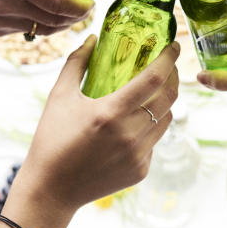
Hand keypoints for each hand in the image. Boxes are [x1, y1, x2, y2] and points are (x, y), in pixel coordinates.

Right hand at [0, 0, 92, 35]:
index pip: (59, 4)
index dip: (81, 6)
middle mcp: (9, 7)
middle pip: (57, 21)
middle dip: (77, 14)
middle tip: (86, 1)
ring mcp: (1, 22)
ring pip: (45, 30)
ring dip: (62, 21)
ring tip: (70, 6)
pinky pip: (28, 30)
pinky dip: (42, 23)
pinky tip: (44, 9)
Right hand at [16, 36, 180, 211]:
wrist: (52, 189)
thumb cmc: (52, 139)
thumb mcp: (59, 96)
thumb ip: (76, 63)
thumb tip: (93, 38)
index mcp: (111, 112)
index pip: (154, 78)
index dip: (169, 58)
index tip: (174, 46)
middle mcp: (130, 134)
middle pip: (169, 98)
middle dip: (173, 77)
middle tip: (167, 66)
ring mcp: (138, 155)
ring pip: (166, 119)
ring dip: (164, 103)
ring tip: (152, 93)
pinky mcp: (141, 170)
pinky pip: (155, 141)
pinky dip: (150, 128)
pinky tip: (135, 124)